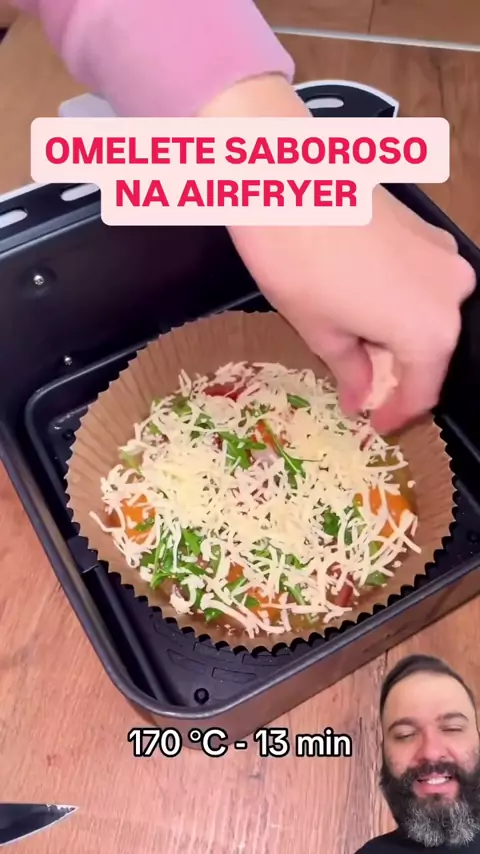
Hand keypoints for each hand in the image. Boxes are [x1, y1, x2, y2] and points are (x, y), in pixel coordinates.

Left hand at [201, 75, 475, 433]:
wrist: (287, 178)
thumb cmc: (299, 266)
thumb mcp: (321, 331)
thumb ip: (352, 371)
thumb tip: (360, 398)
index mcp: (432, 330)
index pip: (423, 390)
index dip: (397, 414)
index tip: (375, 425)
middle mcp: (453, 294)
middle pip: (431, 351)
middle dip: (396, 375)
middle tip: (360, 390)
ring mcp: (445, 256)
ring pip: (427, 316)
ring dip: (397, 339)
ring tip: (354, 347)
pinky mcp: (428, 230)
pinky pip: (422, 284)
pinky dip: (399, 305)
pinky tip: (363, 308)